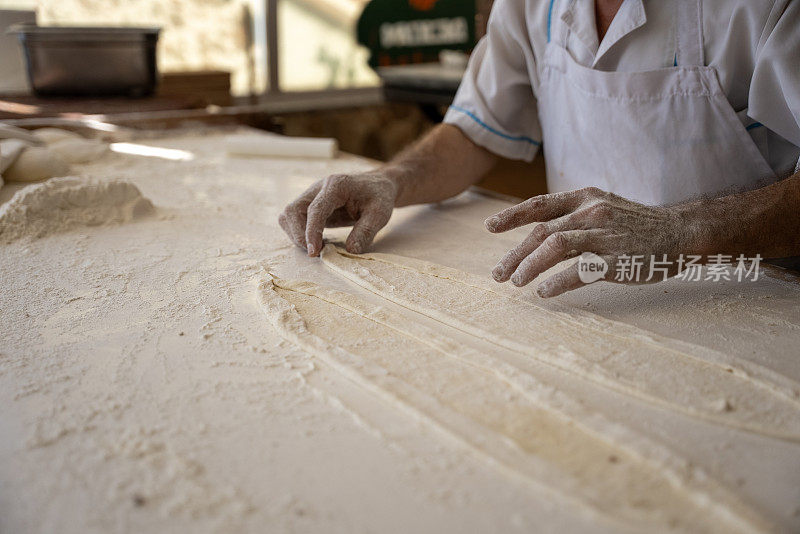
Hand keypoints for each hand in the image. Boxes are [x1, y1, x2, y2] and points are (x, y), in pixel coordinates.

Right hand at [278, 172, 397, 256]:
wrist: (376, 185)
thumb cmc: (378, 197)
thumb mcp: (380, 214)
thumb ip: (366, 231)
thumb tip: (350, 251)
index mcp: (336, 185)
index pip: (315, 208)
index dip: (312, 231)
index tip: (314, 252)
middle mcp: (318, 188)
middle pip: (293, 210)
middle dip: (299, 235)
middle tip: (316, 253)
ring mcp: (311, 195)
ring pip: (289, 215)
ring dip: (296, 235)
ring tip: (317, 248)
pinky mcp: (309, 205)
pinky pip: (294, 219)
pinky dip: (299, 233)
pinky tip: (317, 242)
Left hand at [485, 187, 697, 297]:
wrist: (680, 231)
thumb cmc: (635, 224)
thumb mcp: (602, 207)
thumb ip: (571, 216)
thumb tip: (535, 233)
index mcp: (585, 198)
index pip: (540, 204)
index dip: (512, 216)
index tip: (489, 228)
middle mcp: (592, 212)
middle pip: (541, 231)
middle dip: (514, 254)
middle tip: (498, 274)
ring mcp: (605, 235)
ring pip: (555, 246)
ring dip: (530, 265)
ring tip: (517, 282)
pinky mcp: (618, 259)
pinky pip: (580, 271)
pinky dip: (558, 282)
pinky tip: (545, 292)